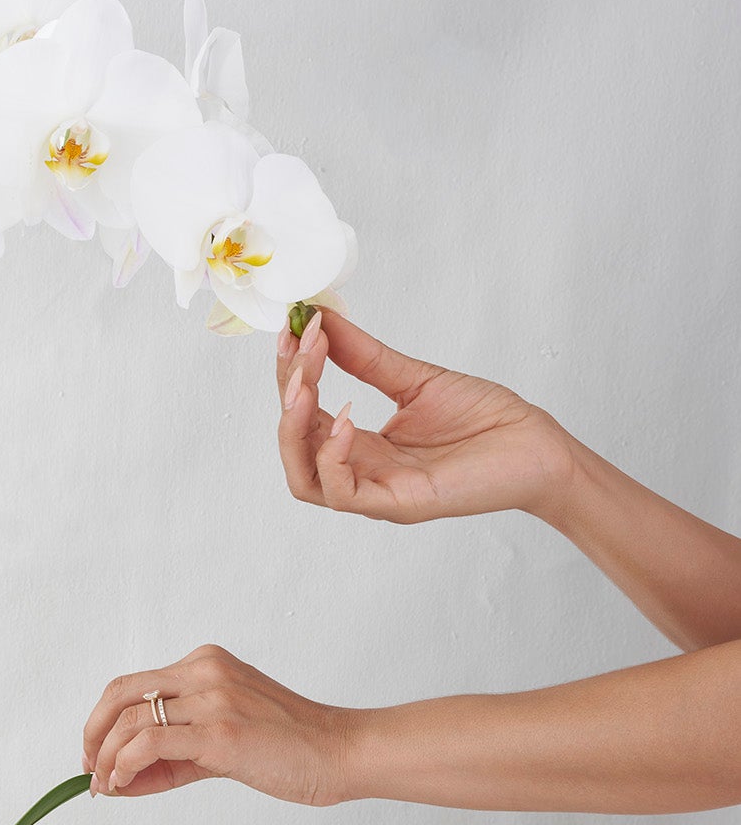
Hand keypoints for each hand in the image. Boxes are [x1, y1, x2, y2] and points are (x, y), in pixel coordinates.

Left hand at [81, 644, 352, 804]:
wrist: (342, 753)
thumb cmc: (290, 749)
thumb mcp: (224, 741)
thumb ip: (175, 755)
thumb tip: (122, 779)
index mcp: (206, 663)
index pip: (134, 686)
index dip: (103, 721)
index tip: (96, 756)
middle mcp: (205, 671)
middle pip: (121, 693)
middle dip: (94, 733)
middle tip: (89, 770)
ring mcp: (213, 698)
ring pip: (131, 719)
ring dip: (107, 757)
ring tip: (107, 786)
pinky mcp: (220, 731)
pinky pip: (151, 740)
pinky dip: (125, 763)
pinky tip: (124, 783)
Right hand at [277, 309, 574, 521]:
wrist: (537, 445)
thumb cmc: (486, 420)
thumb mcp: (414, 378)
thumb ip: (364, 357)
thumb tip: (324, 321)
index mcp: (360, 444)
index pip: (302, 416)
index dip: (290, 374)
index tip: (296, 329)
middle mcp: (361, 469)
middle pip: (293, 446)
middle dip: (287, 393)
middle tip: (302, 348)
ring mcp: (376, 490)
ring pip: (304, 478)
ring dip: (294, 429)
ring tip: (307, 385)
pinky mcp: (399, 503)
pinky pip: (342, 493)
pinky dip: (332, 457)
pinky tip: (346, 420)